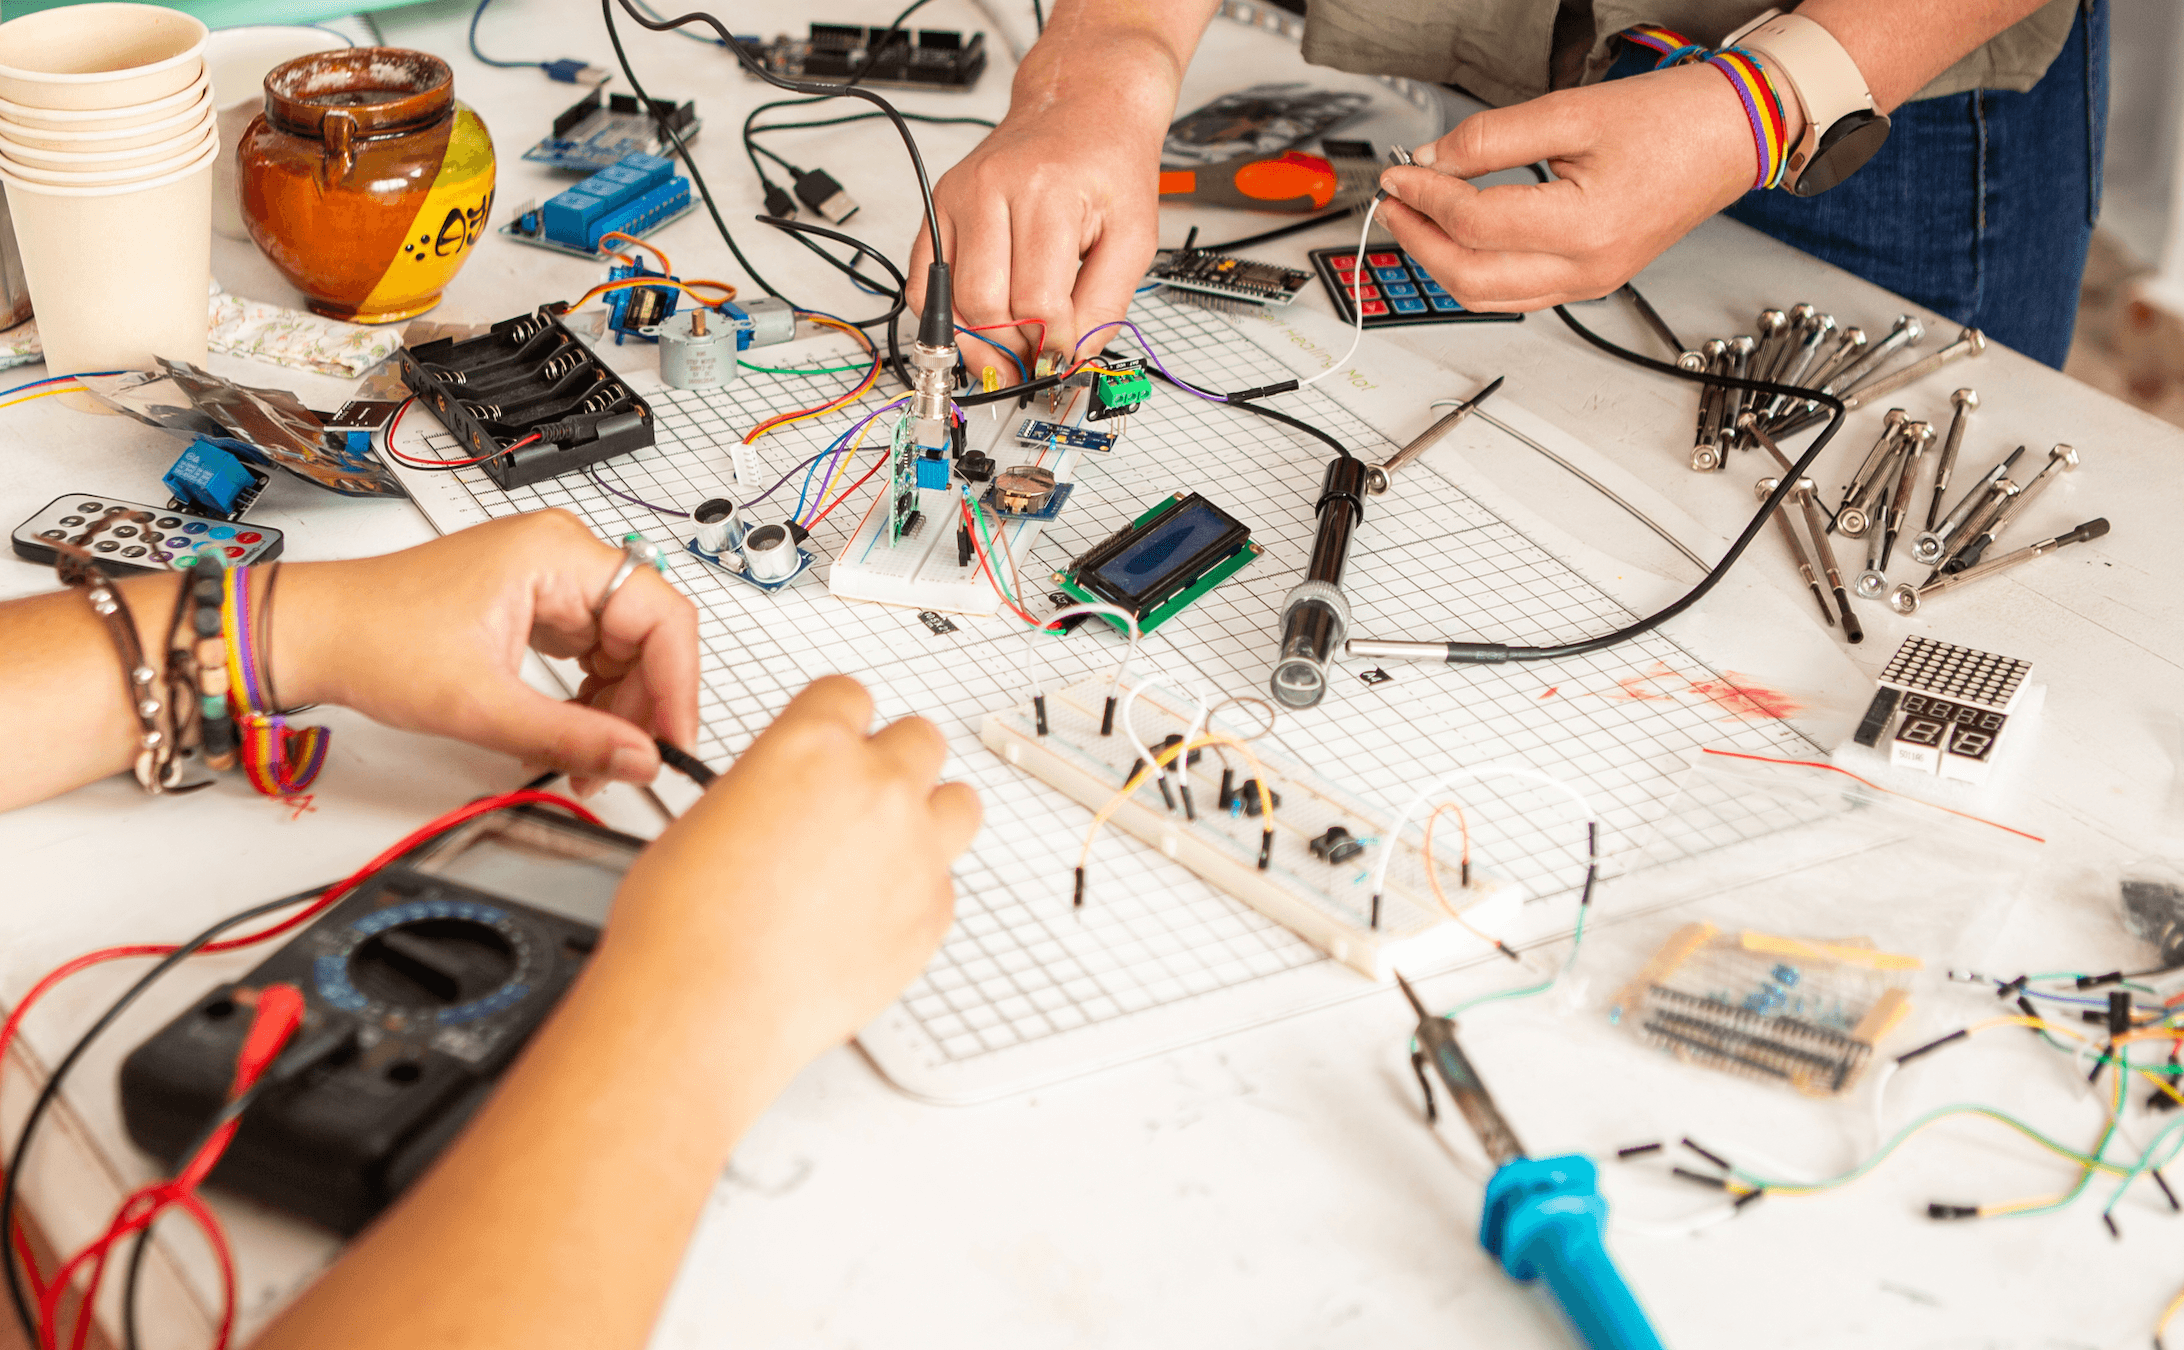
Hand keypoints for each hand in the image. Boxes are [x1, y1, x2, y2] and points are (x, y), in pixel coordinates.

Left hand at [276, 510, 698, 788]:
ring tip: (588, 758)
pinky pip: (593, 652)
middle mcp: (562, 556)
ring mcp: (551, 579)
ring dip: (615, 709)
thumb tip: (639, 761)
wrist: (317, 634)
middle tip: (625, 764)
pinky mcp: (537, 604)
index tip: (673, 742)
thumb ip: (570, 737)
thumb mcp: (481, 704)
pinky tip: (570, 731)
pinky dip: (590, 698)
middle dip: (641, 706)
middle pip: (647, 635)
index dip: (678, 685)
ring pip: (624, 650)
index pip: (661, 615)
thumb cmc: (376, 640)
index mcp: (557, 554)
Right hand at [605, 675, 979, 1069]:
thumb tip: (788, 799)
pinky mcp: (934, 913)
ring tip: (890, 849)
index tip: (836, 742)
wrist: (706, 1004)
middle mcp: (877, 786)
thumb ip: (773, 788)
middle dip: (893, 762)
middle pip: (921, 739)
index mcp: (813, 745)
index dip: (839, 721)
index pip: (851, 696)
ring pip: (960, 803)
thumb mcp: (710, 814)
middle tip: (862, 798)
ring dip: (930, 816)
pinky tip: (872, 917)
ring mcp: (916, 849)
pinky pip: (945, 883)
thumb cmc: (685, 923)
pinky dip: (918, 893)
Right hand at [909, 101, 1164, 369]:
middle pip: (988, 307)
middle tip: (1038, 360)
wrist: (1081, 108)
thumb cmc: (1108, 165)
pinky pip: (921, 282)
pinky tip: (976, 328)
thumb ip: (1106, 304)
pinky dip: (944, 318)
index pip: (1037, 301)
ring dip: (980, 342)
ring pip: (951, 301)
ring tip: (1011, 353)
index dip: (1053, 343)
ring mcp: (957, 197)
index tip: (1066, 356)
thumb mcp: (1134, 237)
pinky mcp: (938, 206)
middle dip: (1015, 349)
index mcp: (1046, 193)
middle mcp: (992, 190)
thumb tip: (1072, 358)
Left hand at [1375, 64, 1776, 311]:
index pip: (1477, 224)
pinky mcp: (1592, 280)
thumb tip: (1432, 160)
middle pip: (1472, 277)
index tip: (1399, 174)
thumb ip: (1491, 138)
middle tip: (1394, 204)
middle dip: (1420, 241)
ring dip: (1442, 263)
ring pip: (1490, 298)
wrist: (1732, 134)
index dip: (1426, 197)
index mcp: (1586, 225)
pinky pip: (1518, 294)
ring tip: (1416, 221)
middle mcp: (1589, 267)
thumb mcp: (1571, 111)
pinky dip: (1477, 272)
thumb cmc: (1672, 120)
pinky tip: (1459, 240)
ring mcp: (1591, 282)